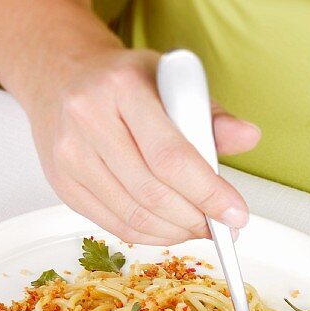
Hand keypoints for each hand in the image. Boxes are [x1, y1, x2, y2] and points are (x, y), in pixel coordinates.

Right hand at [26, 44, 260, 244]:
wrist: (61, 76)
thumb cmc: (122, 80)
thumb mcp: (170, 80)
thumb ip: (210, 114)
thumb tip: (248, 137)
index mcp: (122, 87)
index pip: (170, 155)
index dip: (208, 192)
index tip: (236, 213)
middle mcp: (88, 119)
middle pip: (151, 191)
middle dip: (195, 218)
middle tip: (223, 226)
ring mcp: (70, 155)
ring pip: (132, 214)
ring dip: (175, 231)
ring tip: (199, 227)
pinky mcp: (62, 183)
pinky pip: (112, 224)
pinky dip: (148, 234)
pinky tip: (169, 228)